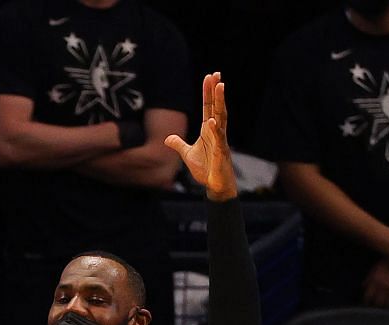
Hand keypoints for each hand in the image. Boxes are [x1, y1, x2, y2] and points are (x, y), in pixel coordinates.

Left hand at [166, 71, 235, 200]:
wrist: (216, 186)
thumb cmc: (206, 170)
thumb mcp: (188, 154)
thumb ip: (179, 144)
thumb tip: (168, 138)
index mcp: (208, 131)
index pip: (208, 107)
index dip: (208, 93)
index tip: (209, 77)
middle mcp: (216, 132)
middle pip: (216, 107)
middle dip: (216, 91)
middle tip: (216, 74)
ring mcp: (220, 141)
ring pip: (221, 118)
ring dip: (220, 102)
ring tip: (220, 87)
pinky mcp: (221, 153)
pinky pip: (219, 139)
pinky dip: (216, 130)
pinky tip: (212, 121)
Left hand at [361, 260, 388, 308]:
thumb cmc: (386, 263)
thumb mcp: (375, 269)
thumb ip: (369, 278)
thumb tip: (363, 286)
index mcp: (375, 282)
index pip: (368, 297)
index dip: (366, 301)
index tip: (367, 303)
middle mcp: (384, 287)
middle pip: (378, 303)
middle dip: (376, 305)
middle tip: (376, 306)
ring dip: (386, 306)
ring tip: (385, 306)